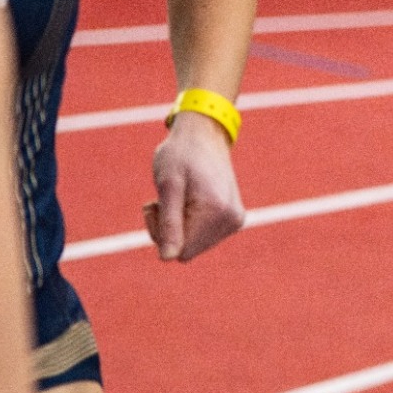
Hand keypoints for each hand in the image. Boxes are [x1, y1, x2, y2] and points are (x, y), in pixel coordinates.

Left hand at [144, 112, 244, 261]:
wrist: (204, 133)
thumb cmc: (181, 154)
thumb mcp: (168, 185)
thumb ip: (169, 223)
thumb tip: (167, 258)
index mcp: (217, 212)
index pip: (180, 251)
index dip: (162, 233)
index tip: (158, 205)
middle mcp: (232, 220)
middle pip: (188, 250)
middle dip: (170, 230)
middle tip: (165, 200)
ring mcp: (235, 220)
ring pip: (194, 245)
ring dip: (179, 226)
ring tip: (179, 197)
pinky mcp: (233, 218)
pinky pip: (203, 236)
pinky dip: (190, 222)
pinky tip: (190, 200)